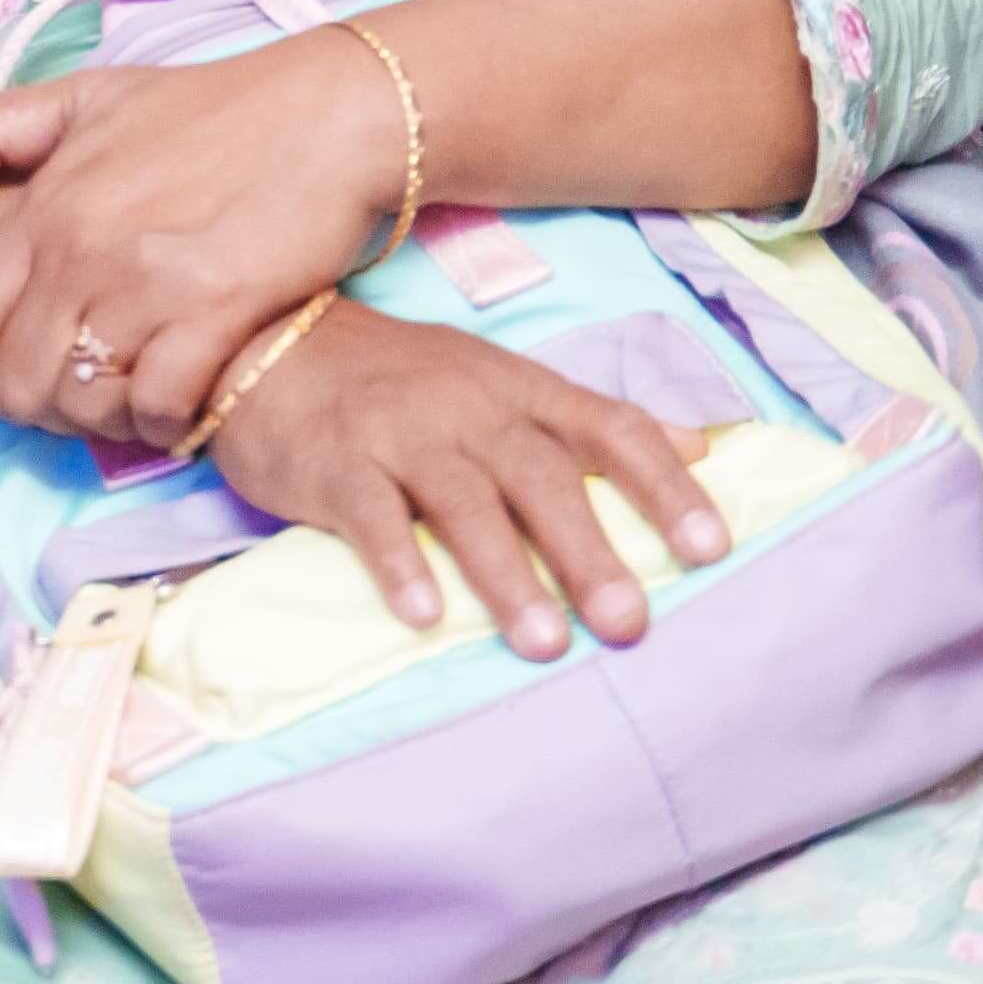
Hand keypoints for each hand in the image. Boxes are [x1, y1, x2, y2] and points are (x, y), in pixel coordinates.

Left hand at [0, 34, 400, 443]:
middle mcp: (81, 251)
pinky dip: (165, 420)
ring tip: (133, 398)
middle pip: (15, 383)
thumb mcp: (88, 98)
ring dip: (106, 418)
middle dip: (43, 405)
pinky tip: (183, 401)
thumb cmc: (209, 109)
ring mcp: (146, 286)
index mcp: (44, 207)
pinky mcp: (215, 314)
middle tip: (86, 394)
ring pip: (84, 404)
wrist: (326, 117)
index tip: (29, 359)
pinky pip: (158, 406)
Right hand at [204, 308, 729, 654]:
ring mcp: (400, 432)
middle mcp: (469, 406)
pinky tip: (425, 615)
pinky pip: (370, 513)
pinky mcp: (335, 461)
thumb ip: (591, 419)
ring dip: (508, 574)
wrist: (271, 340)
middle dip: (590, 550)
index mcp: (520, 388)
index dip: (664, 486)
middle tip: (630, 622)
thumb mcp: (502, 380)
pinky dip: (399, 563)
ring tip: (544, 643)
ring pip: (464, 501)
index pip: (610, 426)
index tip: (711, 547)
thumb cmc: (399, 378)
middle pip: (542, 475)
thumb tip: (702, 445)